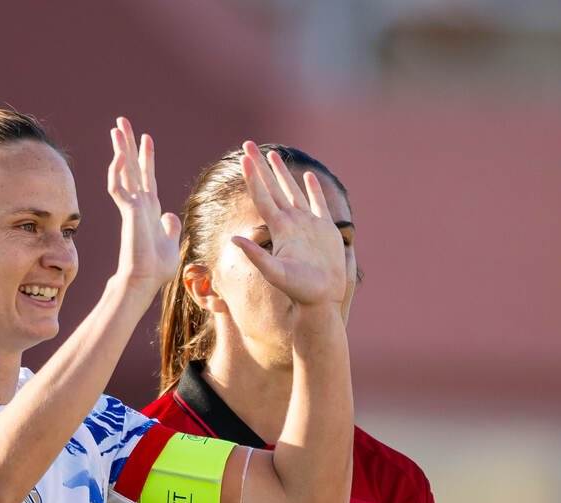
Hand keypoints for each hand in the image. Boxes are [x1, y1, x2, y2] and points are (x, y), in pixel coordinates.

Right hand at [106, 117, 181, 292]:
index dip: (145, 158)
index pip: (146, 177)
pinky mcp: (129, 213)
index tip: (146, 138)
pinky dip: (118, 171)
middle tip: (122, 122)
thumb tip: (170, 216)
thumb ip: (170, 227)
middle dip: (127, 144)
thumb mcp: (171, 243)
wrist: (146, 280)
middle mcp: (139, 204)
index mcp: (149, 209)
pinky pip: (119, 187)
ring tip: (117, 128)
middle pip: (132, 167)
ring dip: (120, 149)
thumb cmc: (157, 268)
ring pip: (123, 172)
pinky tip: (120, 155)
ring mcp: (132, 207)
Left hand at [231, 141, 348, 308]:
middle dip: (260, 166)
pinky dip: (313, 190)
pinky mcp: (326, 230)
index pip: (262, 196)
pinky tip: (308, 177)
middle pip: (272, 187)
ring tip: (273, 154)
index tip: (242, 158)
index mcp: (280, 229)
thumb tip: (234, 240)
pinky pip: (318, 204)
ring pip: (292, 191)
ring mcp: (308, 225)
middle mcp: (292, 223)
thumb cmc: (300, 291)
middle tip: (247, 144)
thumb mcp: (275, 274)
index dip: (252, 177)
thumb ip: (256, 256)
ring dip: (282, 172)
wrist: (322, 300)